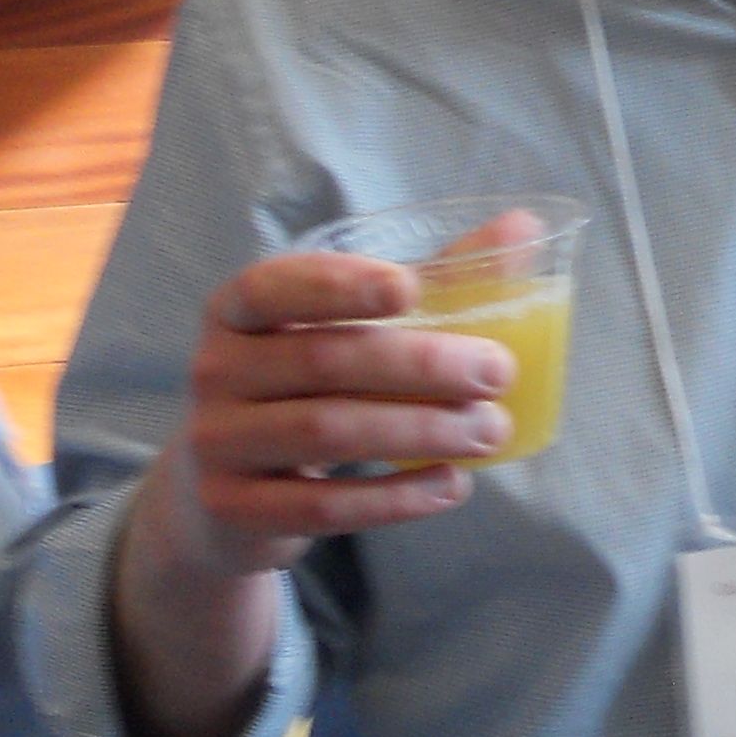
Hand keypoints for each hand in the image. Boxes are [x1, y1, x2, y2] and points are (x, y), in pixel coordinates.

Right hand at [141, 249, 516, 584]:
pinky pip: (323, 505)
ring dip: (420, 432)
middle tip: (497, 373)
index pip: (275, 286)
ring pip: (326, 432)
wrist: (224, 494)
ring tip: (490, 432)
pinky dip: (395, 498)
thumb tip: (520, 227)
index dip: (339, 285)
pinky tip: (452, 485)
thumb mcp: (348, 329)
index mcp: (238, 310)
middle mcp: (215, 369)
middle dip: (420, 366)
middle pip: (323, 361)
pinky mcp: (235, 509)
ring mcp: (218, 442)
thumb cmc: (306, 386)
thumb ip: (430, 278)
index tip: (410, 289)